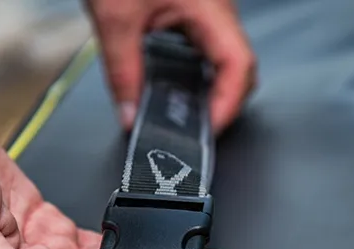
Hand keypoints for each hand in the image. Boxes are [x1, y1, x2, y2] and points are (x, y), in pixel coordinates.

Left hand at [84, 0, 256, 132]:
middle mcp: (218, 8)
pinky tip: (175, 86)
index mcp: (210, 6)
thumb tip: (130, 114)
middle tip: (194, 130)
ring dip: (211, 88)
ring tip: (186, 115)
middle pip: (239, 67)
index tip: (207, 131)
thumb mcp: (114, 17)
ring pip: (225, 58)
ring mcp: (210, 8)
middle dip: (223, 103)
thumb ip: (122, 72)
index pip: (238, 66)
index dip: (228, 105)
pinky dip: (196, 72)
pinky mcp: (195, 9)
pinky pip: (206, 47)